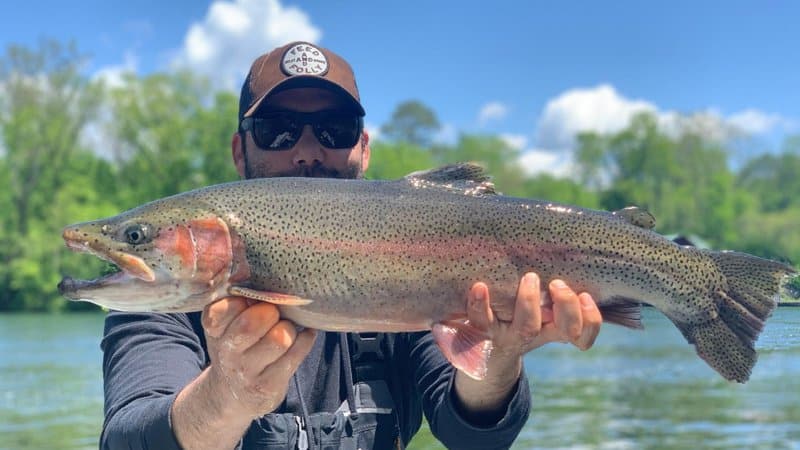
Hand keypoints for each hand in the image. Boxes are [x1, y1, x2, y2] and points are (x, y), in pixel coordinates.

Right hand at [201, 297, 316, 417]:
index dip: (244, 299)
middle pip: (252, 323)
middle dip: (271, 312)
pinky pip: (298, 353)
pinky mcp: (269, 386)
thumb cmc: (235, 346)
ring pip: (280, 338)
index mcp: (214, 329)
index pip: (226, 307)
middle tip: (274, 313)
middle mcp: (226, 352)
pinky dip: (305, 339)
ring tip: (285, 329)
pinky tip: (301, 336)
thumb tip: (263, 270)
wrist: (232, 394)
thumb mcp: (226, 323)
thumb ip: (238, 299)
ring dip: (289, 328)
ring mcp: (248, 372)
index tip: (252, 301)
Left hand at [451, 273, 601, 424]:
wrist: (481, 355)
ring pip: (527, 327)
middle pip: (563, 330)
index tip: (587, 296)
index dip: (591, 321)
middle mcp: (534, 335)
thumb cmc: (515, 321)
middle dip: (568, 306)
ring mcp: (509, 335)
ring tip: (531, 277)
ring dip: (531, 302)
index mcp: (552, 330)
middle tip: (558, 284)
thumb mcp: (537, 312)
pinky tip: (480, 287)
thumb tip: (576, 252)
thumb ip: (552, 294)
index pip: (582, 335)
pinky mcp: (481, 331)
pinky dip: (480, 304)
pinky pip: (481, 320)